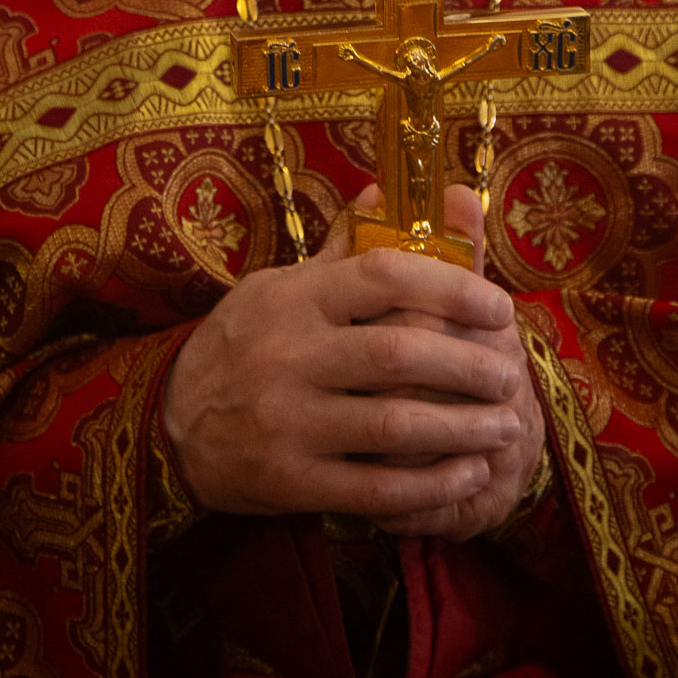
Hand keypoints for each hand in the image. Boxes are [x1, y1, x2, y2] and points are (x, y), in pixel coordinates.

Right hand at [163, 197, 524, 528]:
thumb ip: (338, 249)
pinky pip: (373, 486)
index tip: (498, 306)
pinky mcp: (290, 480)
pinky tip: (467, 474)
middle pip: (399, 354)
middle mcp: (291, 354)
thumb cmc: (240, 344)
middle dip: (468, 365)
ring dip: (463, 428)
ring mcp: (289, 420)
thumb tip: (383, 192)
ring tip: (506, 425)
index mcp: (296, 297)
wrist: (166, 425)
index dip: (452, 288)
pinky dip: (428, 484)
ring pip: (394, 424)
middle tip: (511, 372)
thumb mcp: (276, 285)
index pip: (385, 276)